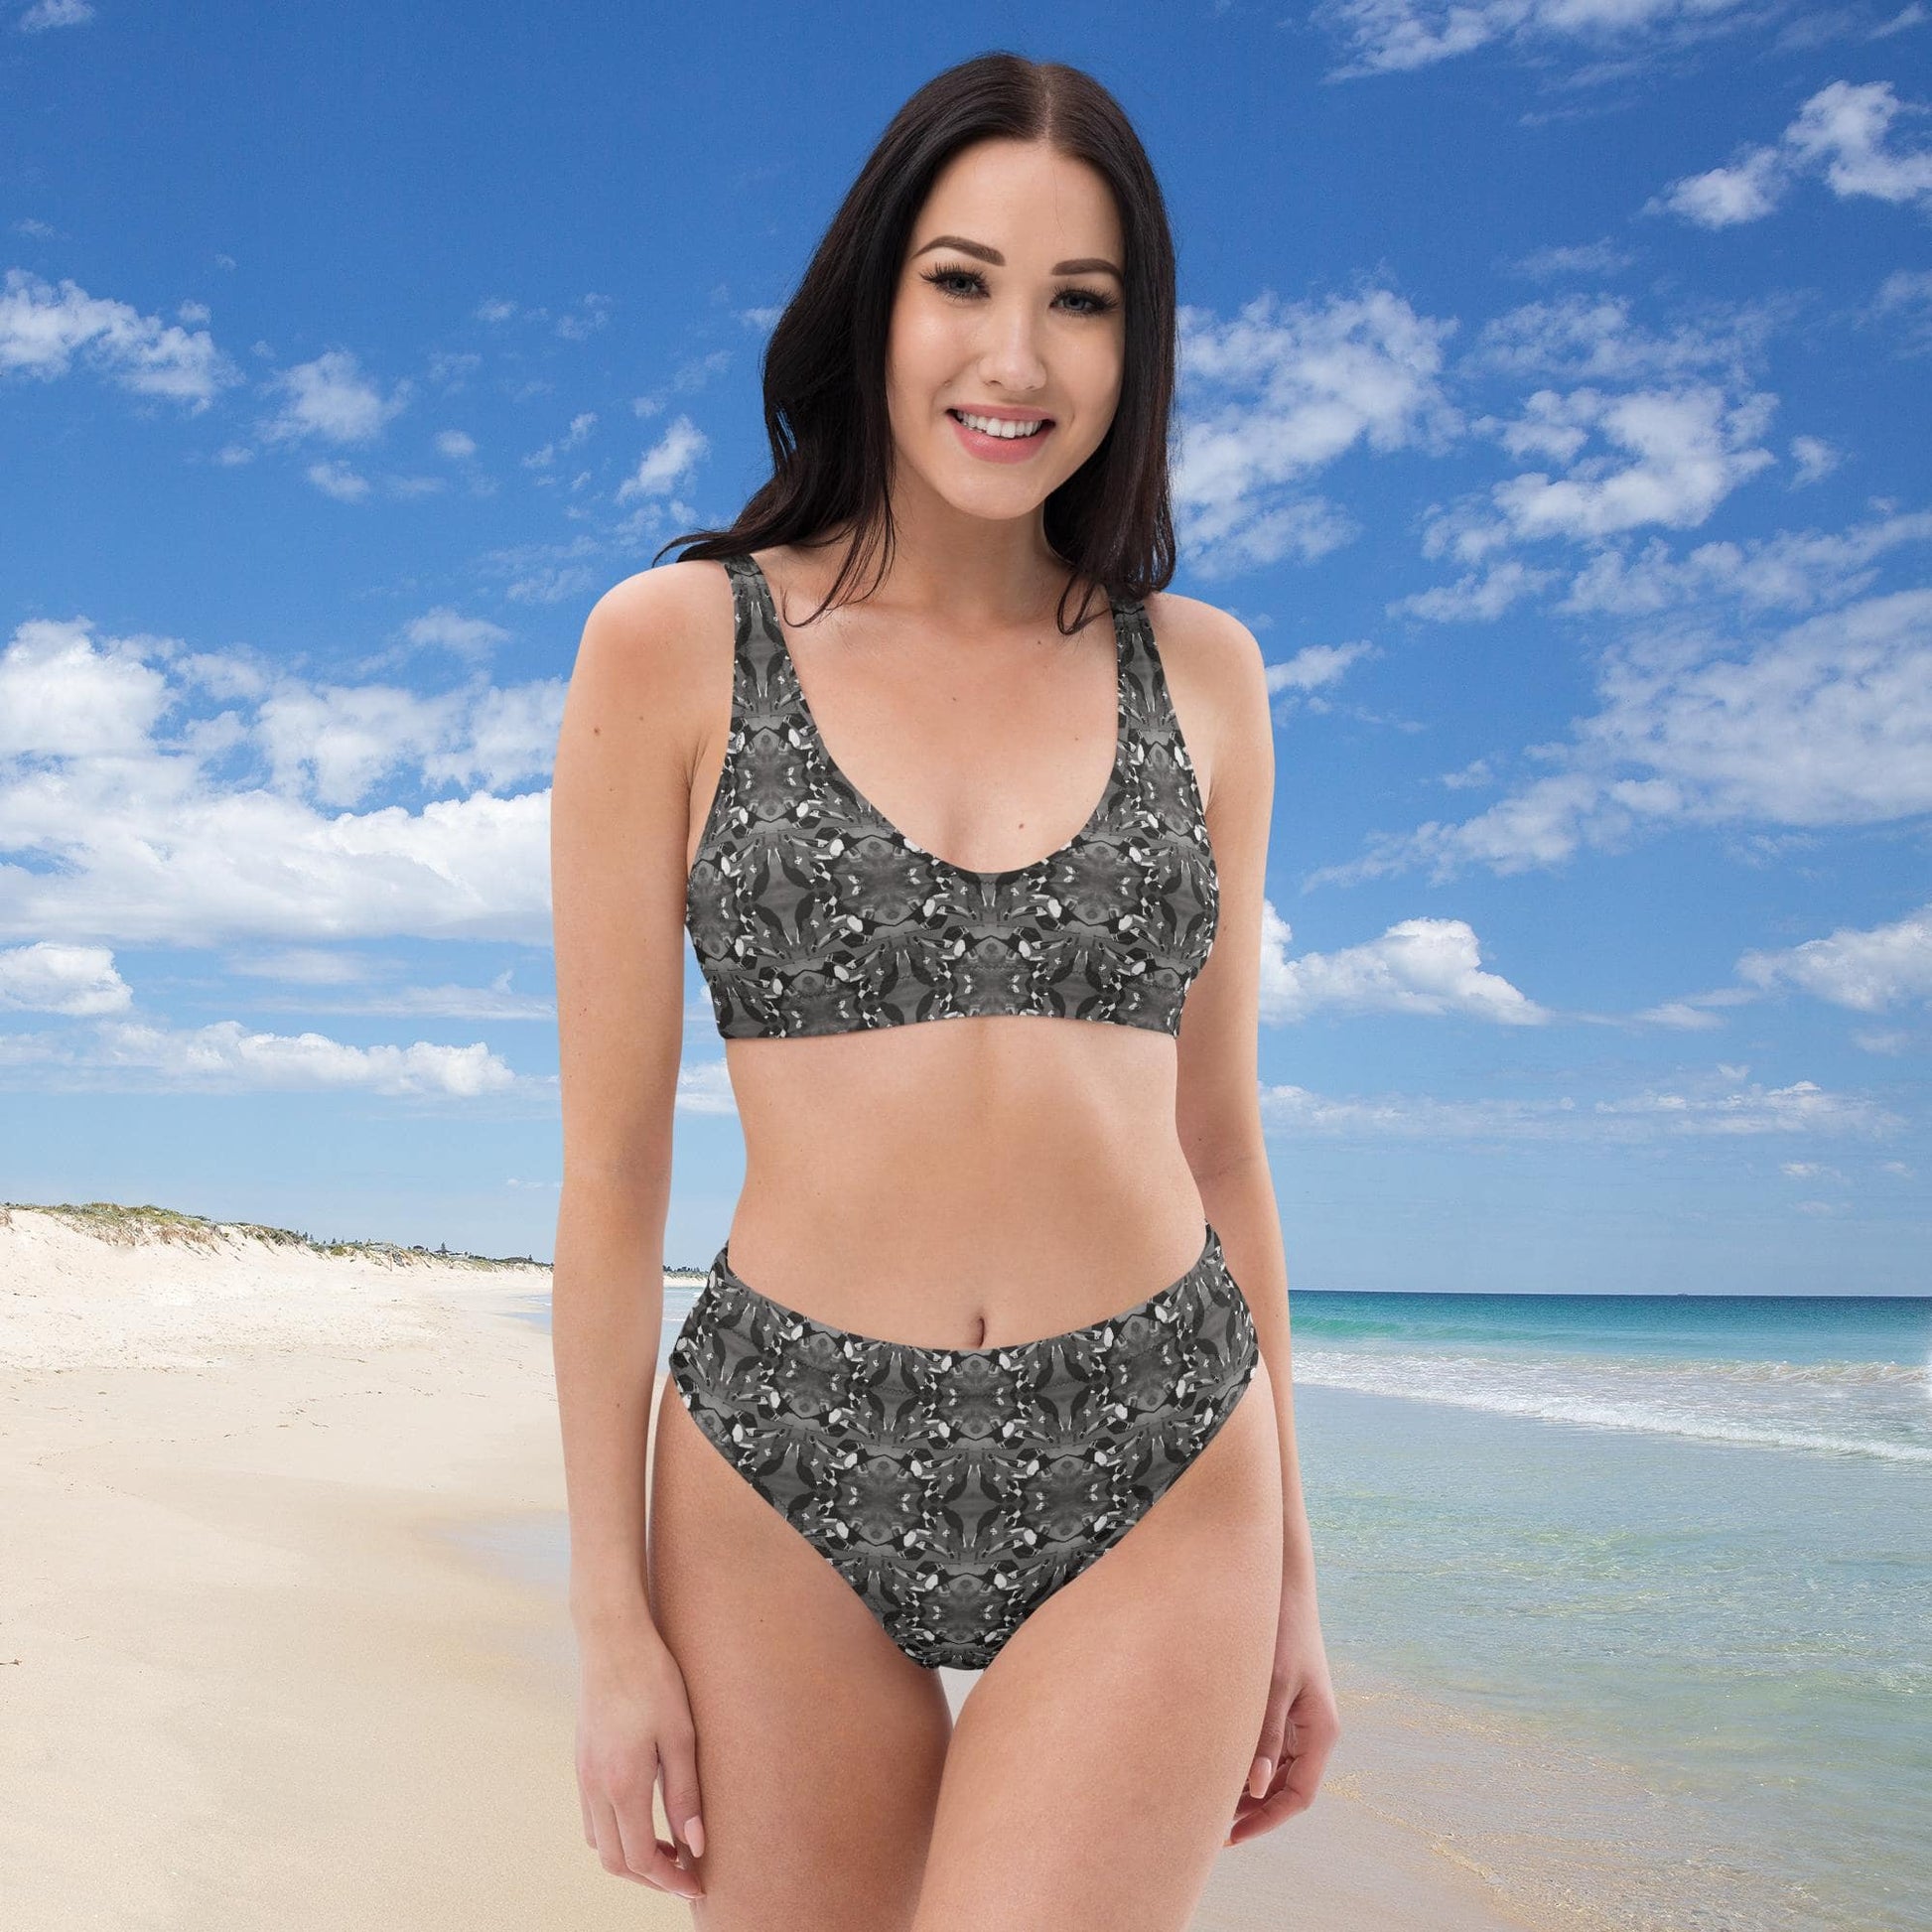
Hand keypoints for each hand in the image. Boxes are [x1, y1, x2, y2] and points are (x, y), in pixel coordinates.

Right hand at [575, 1614, 706, 1899]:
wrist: (613, 1640)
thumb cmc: (654, 1680)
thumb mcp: (681, 1735)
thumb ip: (685, 1794)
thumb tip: (695, 1846)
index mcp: (622, 1783)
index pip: (640, 1859)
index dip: (669, 1880)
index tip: (696, 1885)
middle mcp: (595, 1787)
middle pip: (615, 1861)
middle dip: (650, 1878)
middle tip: (685, 1875)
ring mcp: (583, 1775)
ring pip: (599, 1843)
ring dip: (630, 1857)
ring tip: (668, 1849)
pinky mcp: (581, 1762)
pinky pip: (592, 1818)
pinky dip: (616, 1833)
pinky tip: (643, 1819)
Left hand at [1225, 1581, 1339, 1846]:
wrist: (1282, 1588)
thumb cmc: (1280, 1631)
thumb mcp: (1272, 1683)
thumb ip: (1265, 1734)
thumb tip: (1254, 1788)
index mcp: (1321, 1730)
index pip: (1298, 1795)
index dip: (1267, 1820)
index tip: (1231, 1835)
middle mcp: (1313, 1730)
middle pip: (1286, 1788)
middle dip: (1254, 1811)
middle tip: (1210, 1828)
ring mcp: (1299, 1719)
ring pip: (1275, 1771)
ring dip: (1248, 1790)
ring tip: (1206, 1802)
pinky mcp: (1282, 1706)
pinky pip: (1267, 1748)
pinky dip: (1245, 1763)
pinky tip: (1214, 1767)